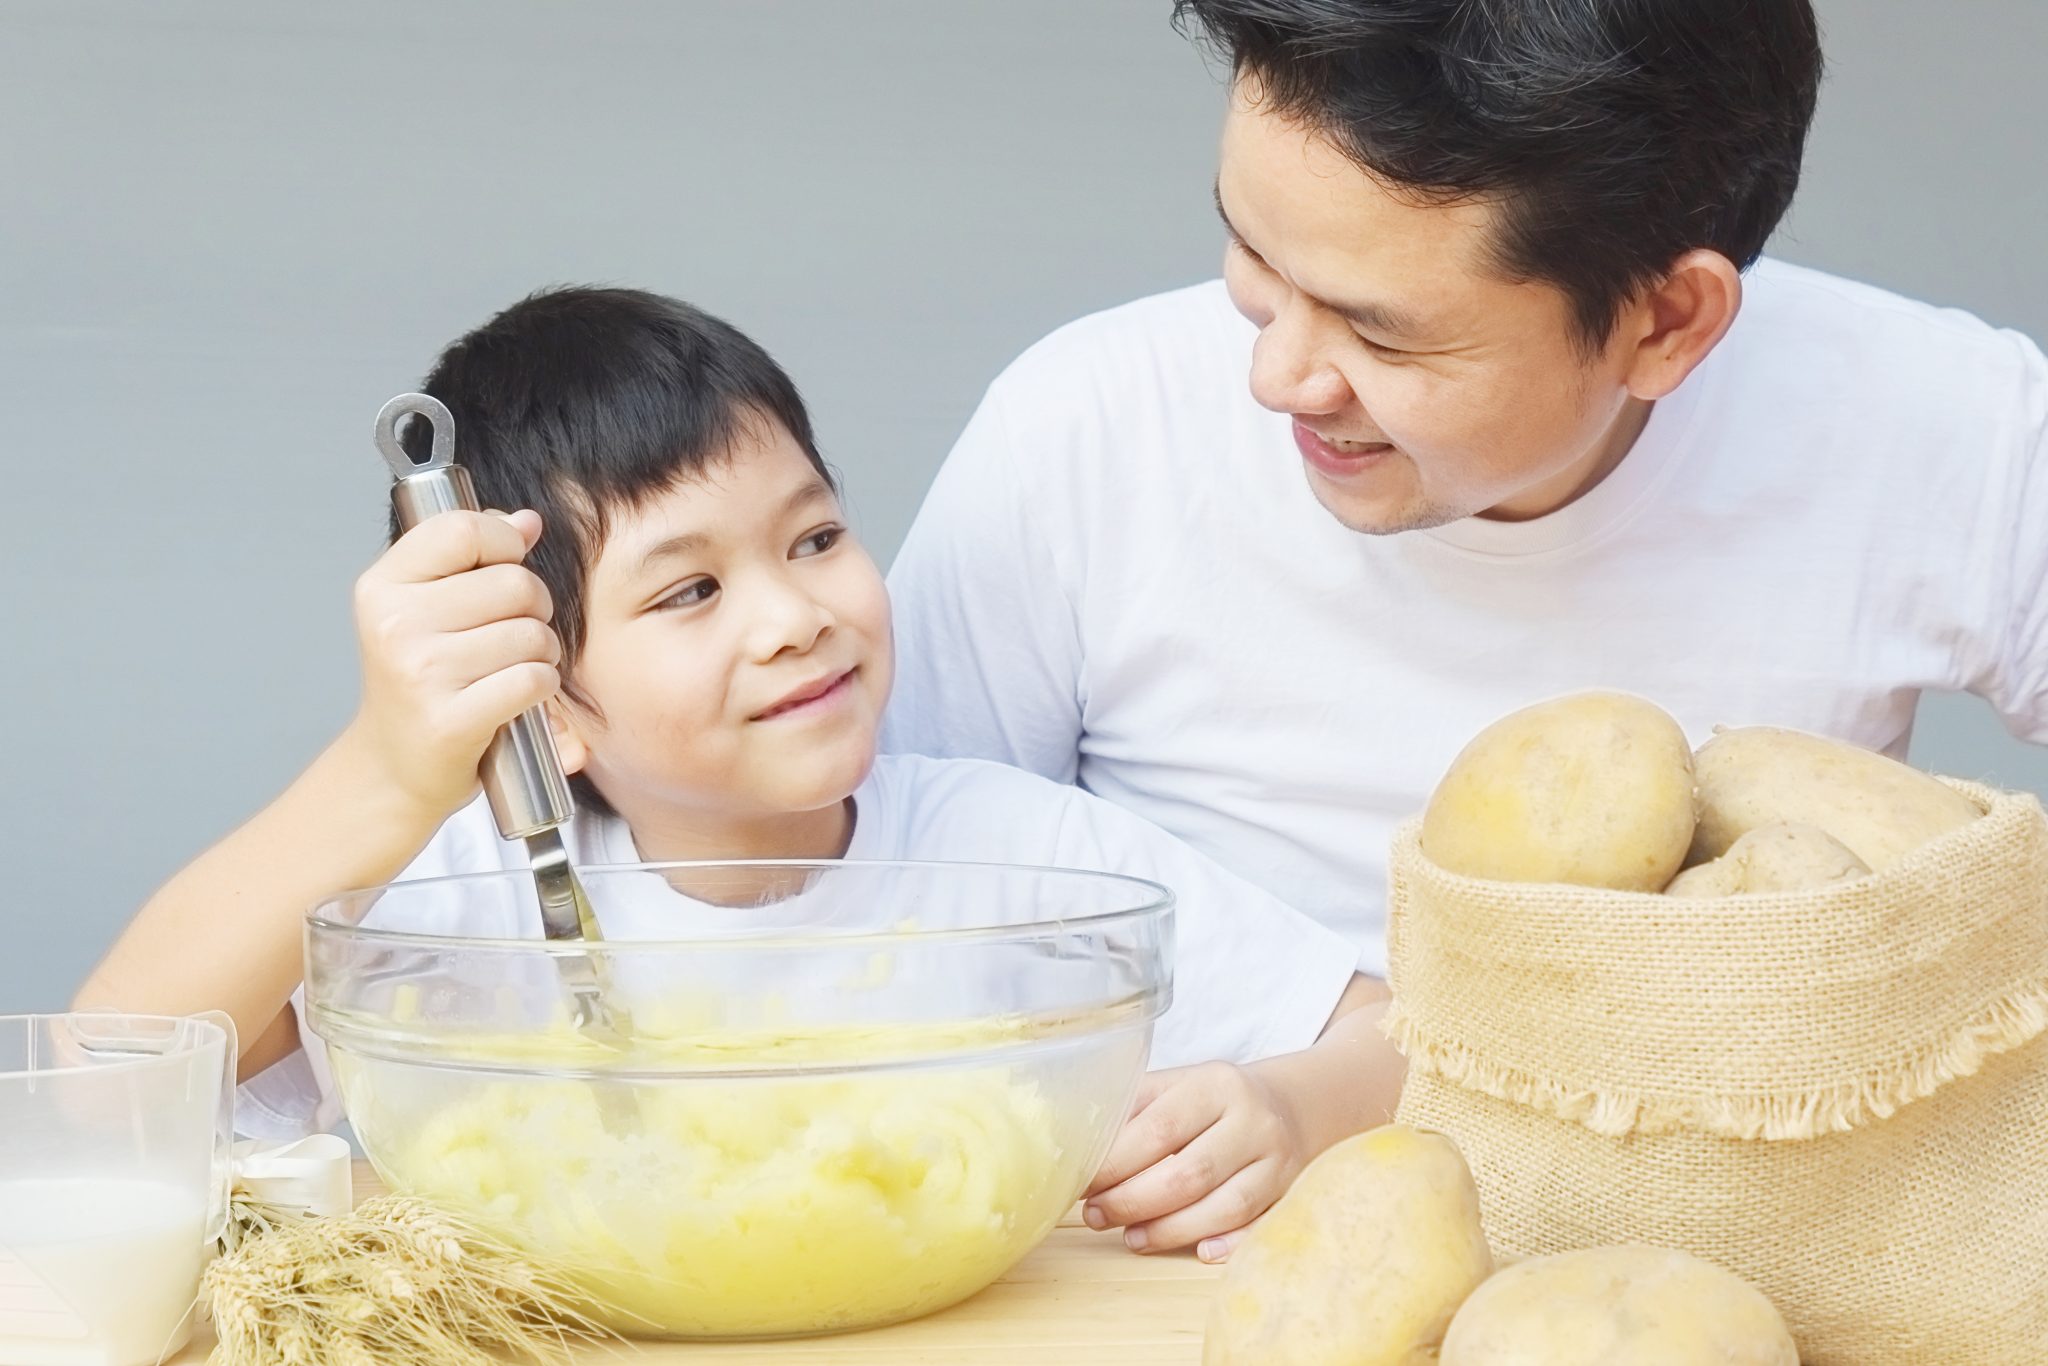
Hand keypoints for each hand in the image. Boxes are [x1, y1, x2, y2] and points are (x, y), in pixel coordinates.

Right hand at [343, 508, 561, 821]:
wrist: (394, 764)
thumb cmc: (420, 681)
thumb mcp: (426, 608)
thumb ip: (474, 558)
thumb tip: (526, 521)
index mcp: (383, 586)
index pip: (464, 530)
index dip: (504, 544)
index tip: (506, 566)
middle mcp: (395, 624)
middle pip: (514, 583)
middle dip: (534, 606)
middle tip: (515, 631)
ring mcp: (420, 672)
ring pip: (531, 633)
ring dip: (541, 651)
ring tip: (514, 666)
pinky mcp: (450, 719)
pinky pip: (533, 679)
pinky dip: (542, 687)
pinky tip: (520, 695)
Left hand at [1081, 1060, 1313, 1263]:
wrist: (1289, 1106)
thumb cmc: (1213, 1100)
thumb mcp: (1176, 1085)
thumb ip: (1132, 1108)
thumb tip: (1074, 1143)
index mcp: (1215, 1085)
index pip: (1160, 1129)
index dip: (1116, 1163)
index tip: (1083, 1184)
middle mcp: (1252, 1121)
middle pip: (1189, 1173)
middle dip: (1134, 1201)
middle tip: (1096, 1216)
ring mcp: (1277, 1160)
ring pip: (1224, 1207)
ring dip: (1170, 1230)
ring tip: (1130, 1237)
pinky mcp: (1290, 1193)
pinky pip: (1258, 1226)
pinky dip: (1228, 1243)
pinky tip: (1197, 1252)